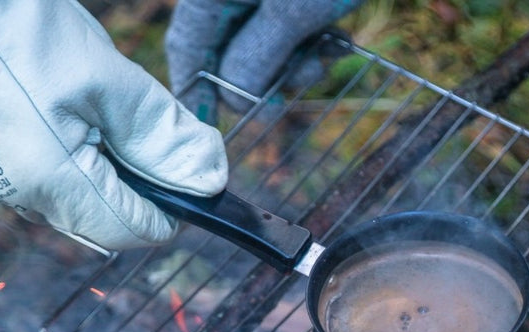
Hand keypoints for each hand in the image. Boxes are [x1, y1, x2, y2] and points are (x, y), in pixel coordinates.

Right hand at [0, 0, 226, 249]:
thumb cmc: (8, 28)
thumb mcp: (107, 79)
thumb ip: (162, 137)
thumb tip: (208, 179)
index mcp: (53, 182)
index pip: (134, 231)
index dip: (174, 208)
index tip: (188, 171)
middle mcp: (19, 194)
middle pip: (106, 221)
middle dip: (140, 187)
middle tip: (147, 129)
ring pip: (75, 201)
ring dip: (108, 170)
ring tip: (106, 112)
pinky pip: (44, 179)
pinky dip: (75, 158)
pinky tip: (73, 112)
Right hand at [165, 0, 362, 123]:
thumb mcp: (293, 11)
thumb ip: (259, 56)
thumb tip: (235, 97)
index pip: (190, 42)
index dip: (198, 87)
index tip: (210, 123)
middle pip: (232, 42)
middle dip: (264, 74)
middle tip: (292, 90)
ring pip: (269, 33)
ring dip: (297, 58)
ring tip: (326, 57)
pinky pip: (296, 17)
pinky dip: (313, 35)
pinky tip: (339, 41)